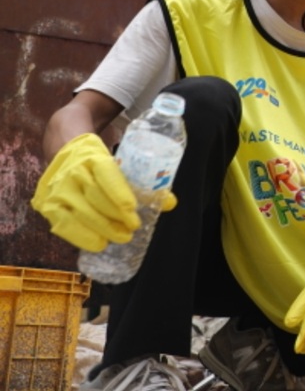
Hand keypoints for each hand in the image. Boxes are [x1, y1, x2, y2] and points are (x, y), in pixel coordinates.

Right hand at [31, 134, 144, 251]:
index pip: (106, 174)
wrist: (62, 148)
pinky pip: (64, 225)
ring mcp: (57, 189)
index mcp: (91, 156)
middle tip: (132, 228)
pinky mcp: (47, 204)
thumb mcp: (117, 160)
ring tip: (122, 237)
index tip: (132, 208)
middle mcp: (71, 172)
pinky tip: (99, 243)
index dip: (119, 192)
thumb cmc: (97, 159)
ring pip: (80, 213)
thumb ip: (143, 181)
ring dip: (103, 229)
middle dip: (115, 216)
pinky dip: (83, 237)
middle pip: (95, 197)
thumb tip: (170, 203)